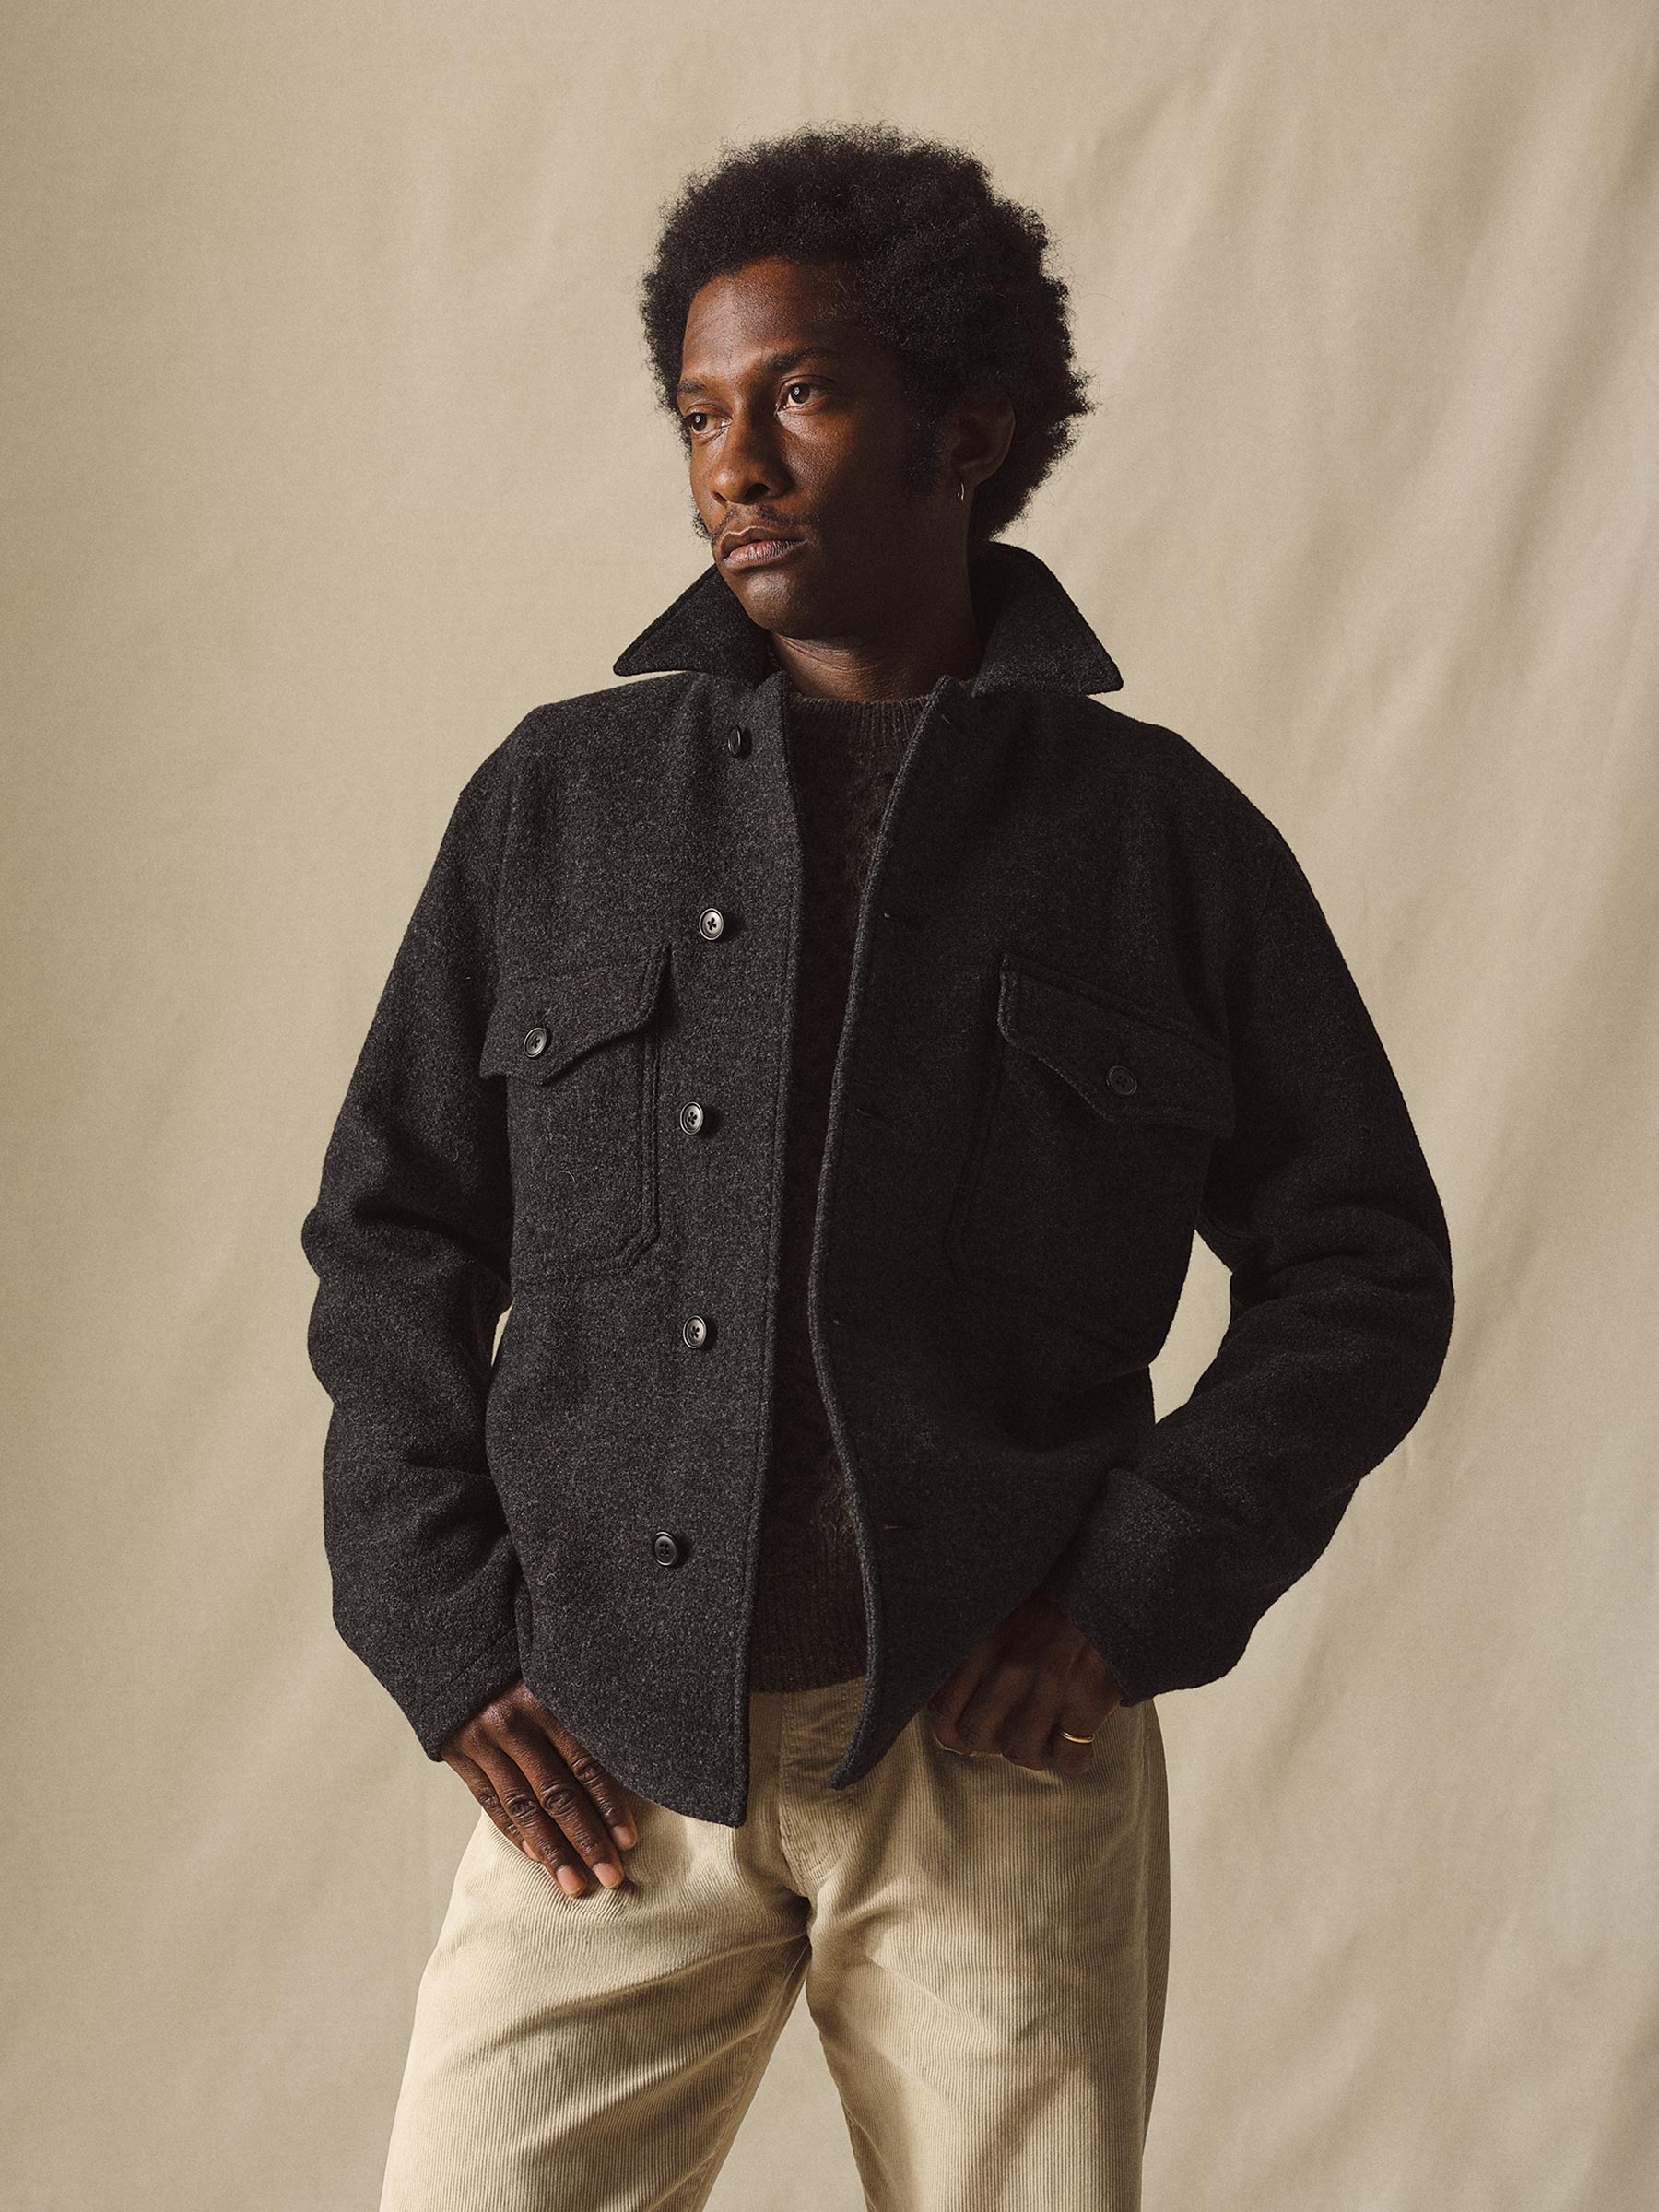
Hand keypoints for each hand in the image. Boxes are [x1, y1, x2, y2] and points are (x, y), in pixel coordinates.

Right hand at [440, 1676, 638, 1896]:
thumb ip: (585, 1712)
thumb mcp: (556, 1673)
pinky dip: (514, 1833)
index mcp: (546, 1698)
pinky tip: (537, 1857)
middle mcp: (513, 1721)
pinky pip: (490, 1802)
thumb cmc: (523, 1662)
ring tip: (574, 1884)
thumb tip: (633, 1761)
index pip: (585, 1763)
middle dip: (586, 1840)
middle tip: (611, 1877)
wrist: (456, 1643)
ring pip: (522, 1807)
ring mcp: (482, 1739)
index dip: (610, 1805)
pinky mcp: (458, 1752)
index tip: (629, 1842)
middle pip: (556, 1793)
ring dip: (551, 1851)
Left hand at [927, 1591, 1123, 1776]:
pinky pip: (1069, 1759)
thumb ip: (972, 1653)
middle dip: (990, 1743)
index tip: (961, 1740)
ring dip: (1033, 1752)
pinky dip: (1072, 1758)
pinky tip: (1077, 1744)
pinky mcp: (1086, 1703)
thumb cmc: (1049, 1607)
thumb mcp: (1000, 1614)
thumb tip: (955, 1713)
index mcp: (982, 1643)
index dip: (950, 1734)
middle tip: (1006, 1734)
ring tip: (1045, 1738)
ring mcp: (1047, 1687)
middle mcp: (1009, 1667)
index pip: (943, 1709)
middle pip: (977, 1737)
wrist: (1107, 1594)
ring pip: (1020, 1753)